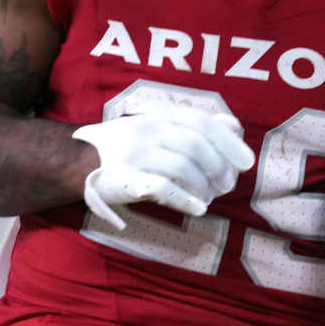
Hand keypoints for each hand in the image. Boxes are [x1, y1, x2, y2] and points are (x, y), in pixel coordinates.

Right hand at [72, 102, 254, 230]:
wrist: (77, 159)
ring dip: (204, 186)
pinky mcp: (123, 179)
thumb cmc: (127, 146)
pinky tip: (199, 209)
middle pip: (194, 144)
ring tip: (209, 198)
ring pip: (181, 166)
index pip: (200, 122)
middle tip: (227, 185)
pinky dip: (185, 200)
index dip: (228, 142)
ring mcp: (133, 154)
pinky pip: (161, 187)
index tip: (247, 161)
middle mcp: (145, 130)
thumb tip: (235, 126)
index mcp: (157, 116)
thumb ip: (195, 127)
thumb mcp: (159, 128)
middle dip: (218, 167)